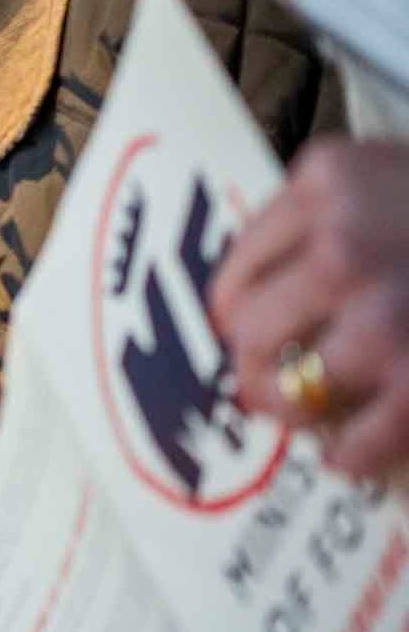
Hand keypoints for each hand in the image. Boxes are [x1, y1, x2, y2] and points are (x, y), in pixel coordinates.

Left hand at [212, 138, 408, 480]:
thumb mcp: (397, 175)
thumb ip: (334, 213)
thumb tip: (261, 300)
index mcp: (328, 181)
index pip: (239, 266)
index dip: (240, 313)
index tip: (251, 332)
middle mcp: (342, 244)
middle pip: (251, 333)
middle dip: (258, 368)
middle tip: (271, 385)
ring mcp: (385, 317)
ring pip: (290, 390)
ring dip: (298, 413)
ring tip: (311, 415)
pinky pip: (353, 442)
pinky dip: (348, 457)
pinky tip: (352, 453)